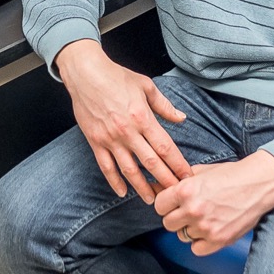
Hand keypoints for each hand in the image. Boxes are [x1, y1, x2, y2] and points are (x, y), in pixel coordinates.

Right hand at [56, 40, 193, 201]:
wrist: (85, 73)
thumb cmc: (116, 76)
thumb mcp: (146, 86)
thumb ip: (164, 105)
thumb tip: (181, 118)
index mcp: (143, 117)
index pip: (165, 147)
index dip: (178, 164)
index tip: (188, 176)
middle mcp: (128, 131)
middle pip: (151, 163)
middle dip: (166, 181)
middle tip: (176, 195)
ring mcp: (110, 138)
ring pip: (129, 170)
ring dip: (142, 187)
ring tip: (152, 200)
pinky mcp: (95, 141)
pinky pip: (106, 166)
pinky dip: (114, 181)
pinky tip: (122, 192)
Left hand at [153, 151, 273, 255]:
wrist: (259, 184)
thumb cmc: (230, 175)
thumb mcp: (201, 171)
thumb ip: (179, 181)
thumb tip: (155, 187)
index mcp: (185, 190)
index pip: (159, 206)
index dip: (166, 205)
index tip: (174, 204)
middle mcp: (193, 210)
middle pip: (168, 223)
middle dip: (176, 218)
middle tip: (189, 212)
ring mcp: (205, 227)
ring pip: (183, 236)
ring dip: (191, 229)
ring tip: (206, 218)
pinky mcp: (218, 240)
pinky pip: (196, 249)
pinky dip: (201, 242)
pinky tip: (210, 230)